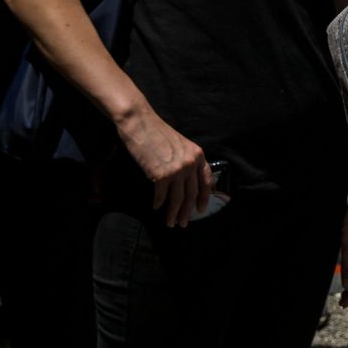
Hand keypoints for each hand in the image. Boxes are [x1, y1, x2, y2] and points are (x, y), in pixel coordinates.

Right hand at [116, 107, 211, 227]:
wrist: (140, 123)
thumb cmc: (157, 132)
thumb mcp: (180, 144)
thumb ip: (187, 160)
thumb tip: (187, 180)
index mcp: (198, 154)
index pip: (206, 181)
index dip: (204, 197)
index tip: (201, 209)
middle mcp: (190, 163)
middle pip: (192, 194)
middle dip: (188, 212)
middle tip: (184, 224)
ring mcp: (177, 170)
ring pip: (178, 199)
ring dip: (174, 214)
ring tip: (170, 224)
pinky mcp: (161, 175)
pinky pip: (161, 196)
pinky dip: (158, 204)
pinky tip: (156, 207)